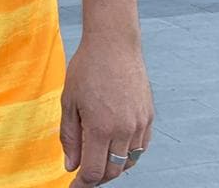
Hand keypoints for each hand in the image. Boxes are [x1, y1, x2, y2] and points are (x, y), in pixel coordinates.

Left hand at [59, 37, 153, 186]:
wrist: (114, 44)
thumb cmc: (87, 68)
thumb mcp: (69, 102)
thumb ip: (70, 137)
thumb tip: (71, 166)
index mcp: (101, 128)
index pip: (94, 171)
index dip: (83, 184)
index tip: (74, 187)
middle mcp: (124, 130)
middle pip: (113, 171)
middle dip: (98, 178)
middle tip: (84, 176)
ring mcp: (140, 124)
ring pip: (128, 161)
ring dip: (113, 167)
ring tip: (98, 161)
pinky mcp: (149, 117)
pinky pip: (140, 147)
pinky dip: (128, 154)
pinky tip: (115, 148)